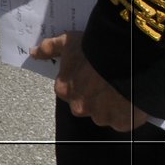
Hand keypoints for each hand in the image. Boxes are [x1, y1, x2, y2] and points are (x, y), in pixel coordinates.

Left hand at [32, 32, 152, 130]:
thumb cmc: (92, 49)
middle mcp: (79, 107)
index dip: (81, 83)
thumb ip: (49, 49)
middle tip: (106, 83)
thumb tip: (34, 52)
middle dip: (93, 97)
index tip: (91, 75)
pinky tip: (130, 98)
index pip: (68, 91)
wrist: (124, 58)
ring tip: (120, 89)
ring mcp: (101, 117)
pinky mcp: (120, 122)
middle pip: (85, 106)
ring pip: (104, 115)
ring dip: (110, 106)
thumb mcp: (68, 42)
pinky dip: (126, 113)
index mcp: (64, 90)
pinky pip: (123, 121)